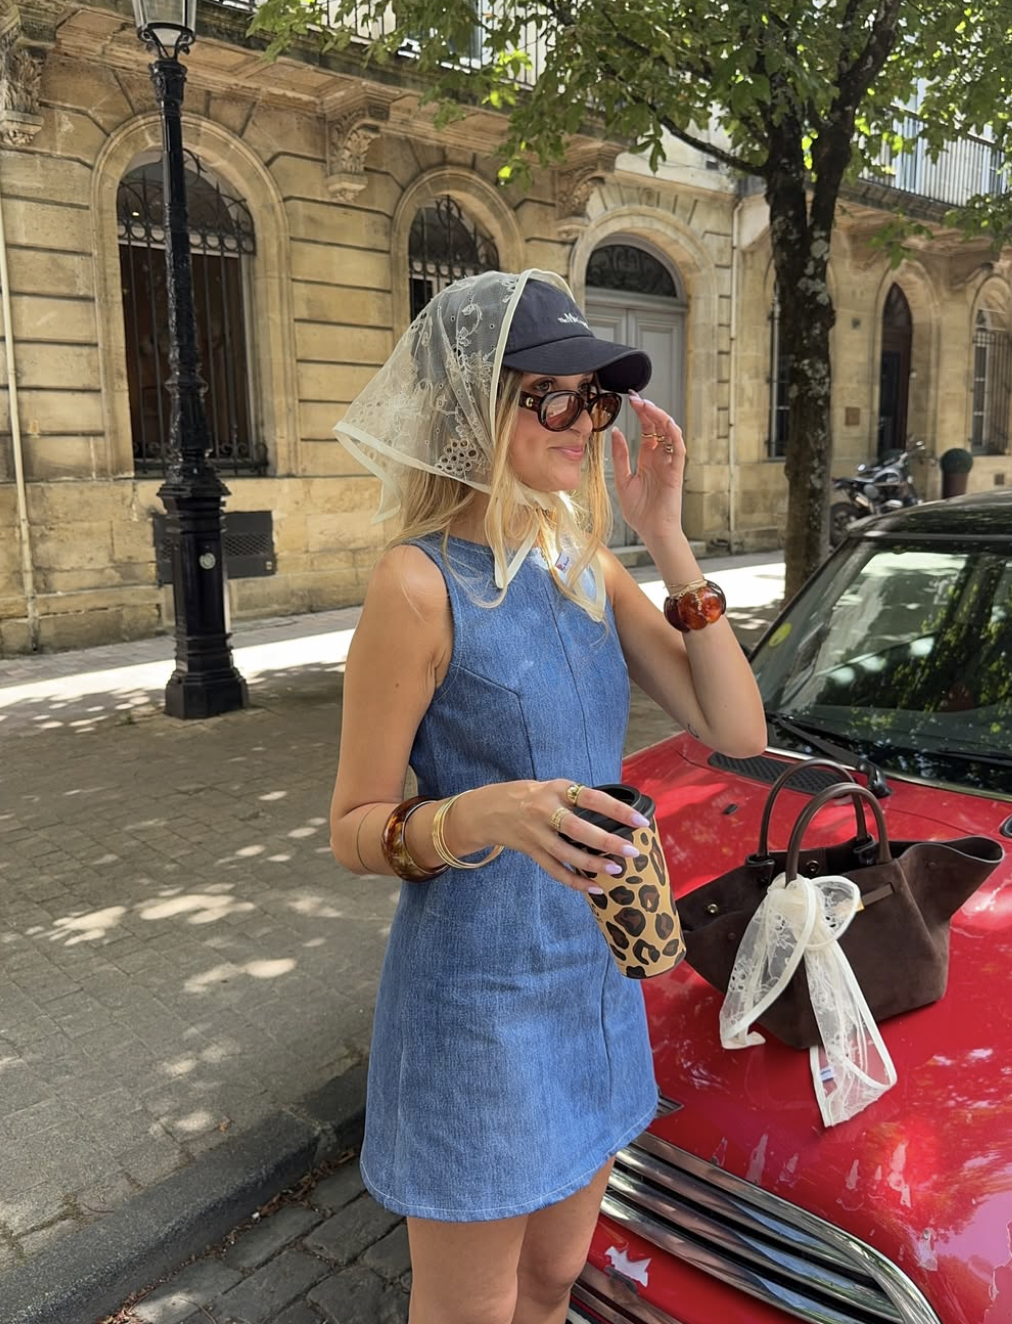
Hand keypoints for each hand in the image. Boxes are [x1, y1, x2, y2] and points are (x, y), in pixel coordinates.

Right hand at [465, 779, 648, 893]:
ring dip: (593, 864)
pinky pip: (555, 870)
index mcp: (556, 789)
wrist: (488, 810)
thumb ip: (577, 799)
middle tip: (631, 852)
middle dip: (607, 842)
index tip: (640, 821)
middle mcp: (545, 810)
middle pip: (578, 829)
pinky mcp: (531, 851)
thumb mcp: (552, 788)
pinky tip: (594, 888)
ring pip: (567, 854)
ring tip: (616, 870)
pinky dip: (574, 882)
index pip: (592, 798)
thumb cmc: (529, 796)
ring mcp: (536, 833)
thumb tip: (616, 816)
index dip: (617, 810)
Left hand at [611, 394, 685, 542]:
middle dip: (648, 410)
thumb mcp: (623, 480)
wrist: (652, 531)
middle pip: (657, 427)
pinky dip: (674, 434)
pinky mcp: (676, 471)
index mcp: (647, 459)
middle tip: (636, 397)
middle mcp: (660, 458)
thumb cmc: (639, 512)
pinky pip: (678, 448)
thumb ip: (621, 456)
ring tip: (647, 406)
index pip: (646, 430)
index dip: (640, 414)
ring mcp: (669, 463)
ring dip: (660, 417)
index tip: (630, 399)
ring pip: (669, 433)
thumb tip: (615, 432)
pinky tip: (666, 422)